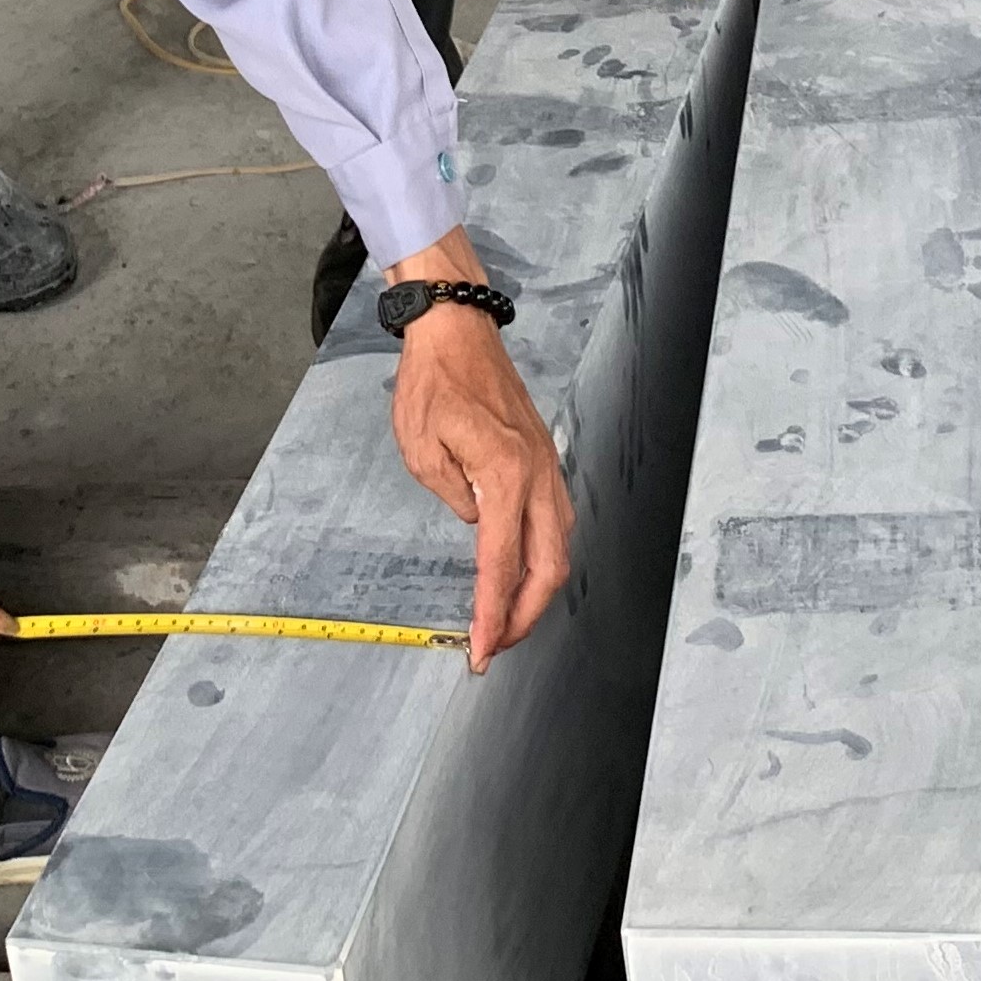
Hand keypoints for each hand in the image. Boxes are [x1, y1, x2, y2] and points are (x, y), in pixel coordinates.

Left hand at [384, 228, 572, 670]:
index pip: (502, 562)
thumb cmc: (434, 382)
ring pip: (560, 547)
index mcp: (504, 474)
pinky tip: (520, 574)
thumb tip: (476, 528)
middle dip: (526, 616)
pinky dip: (543, 559)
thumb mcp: (420, 448)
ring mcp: (547, 467)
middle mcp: (537, 475)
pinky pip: (556, 523)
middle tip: (495, 645)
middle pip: (550, 566)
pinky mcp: (545, 461)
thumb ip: (451, 497)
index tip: (481, 648)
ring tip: (507, 619)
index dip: (492, 613)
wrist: (458, 332)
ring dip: (538, 591)